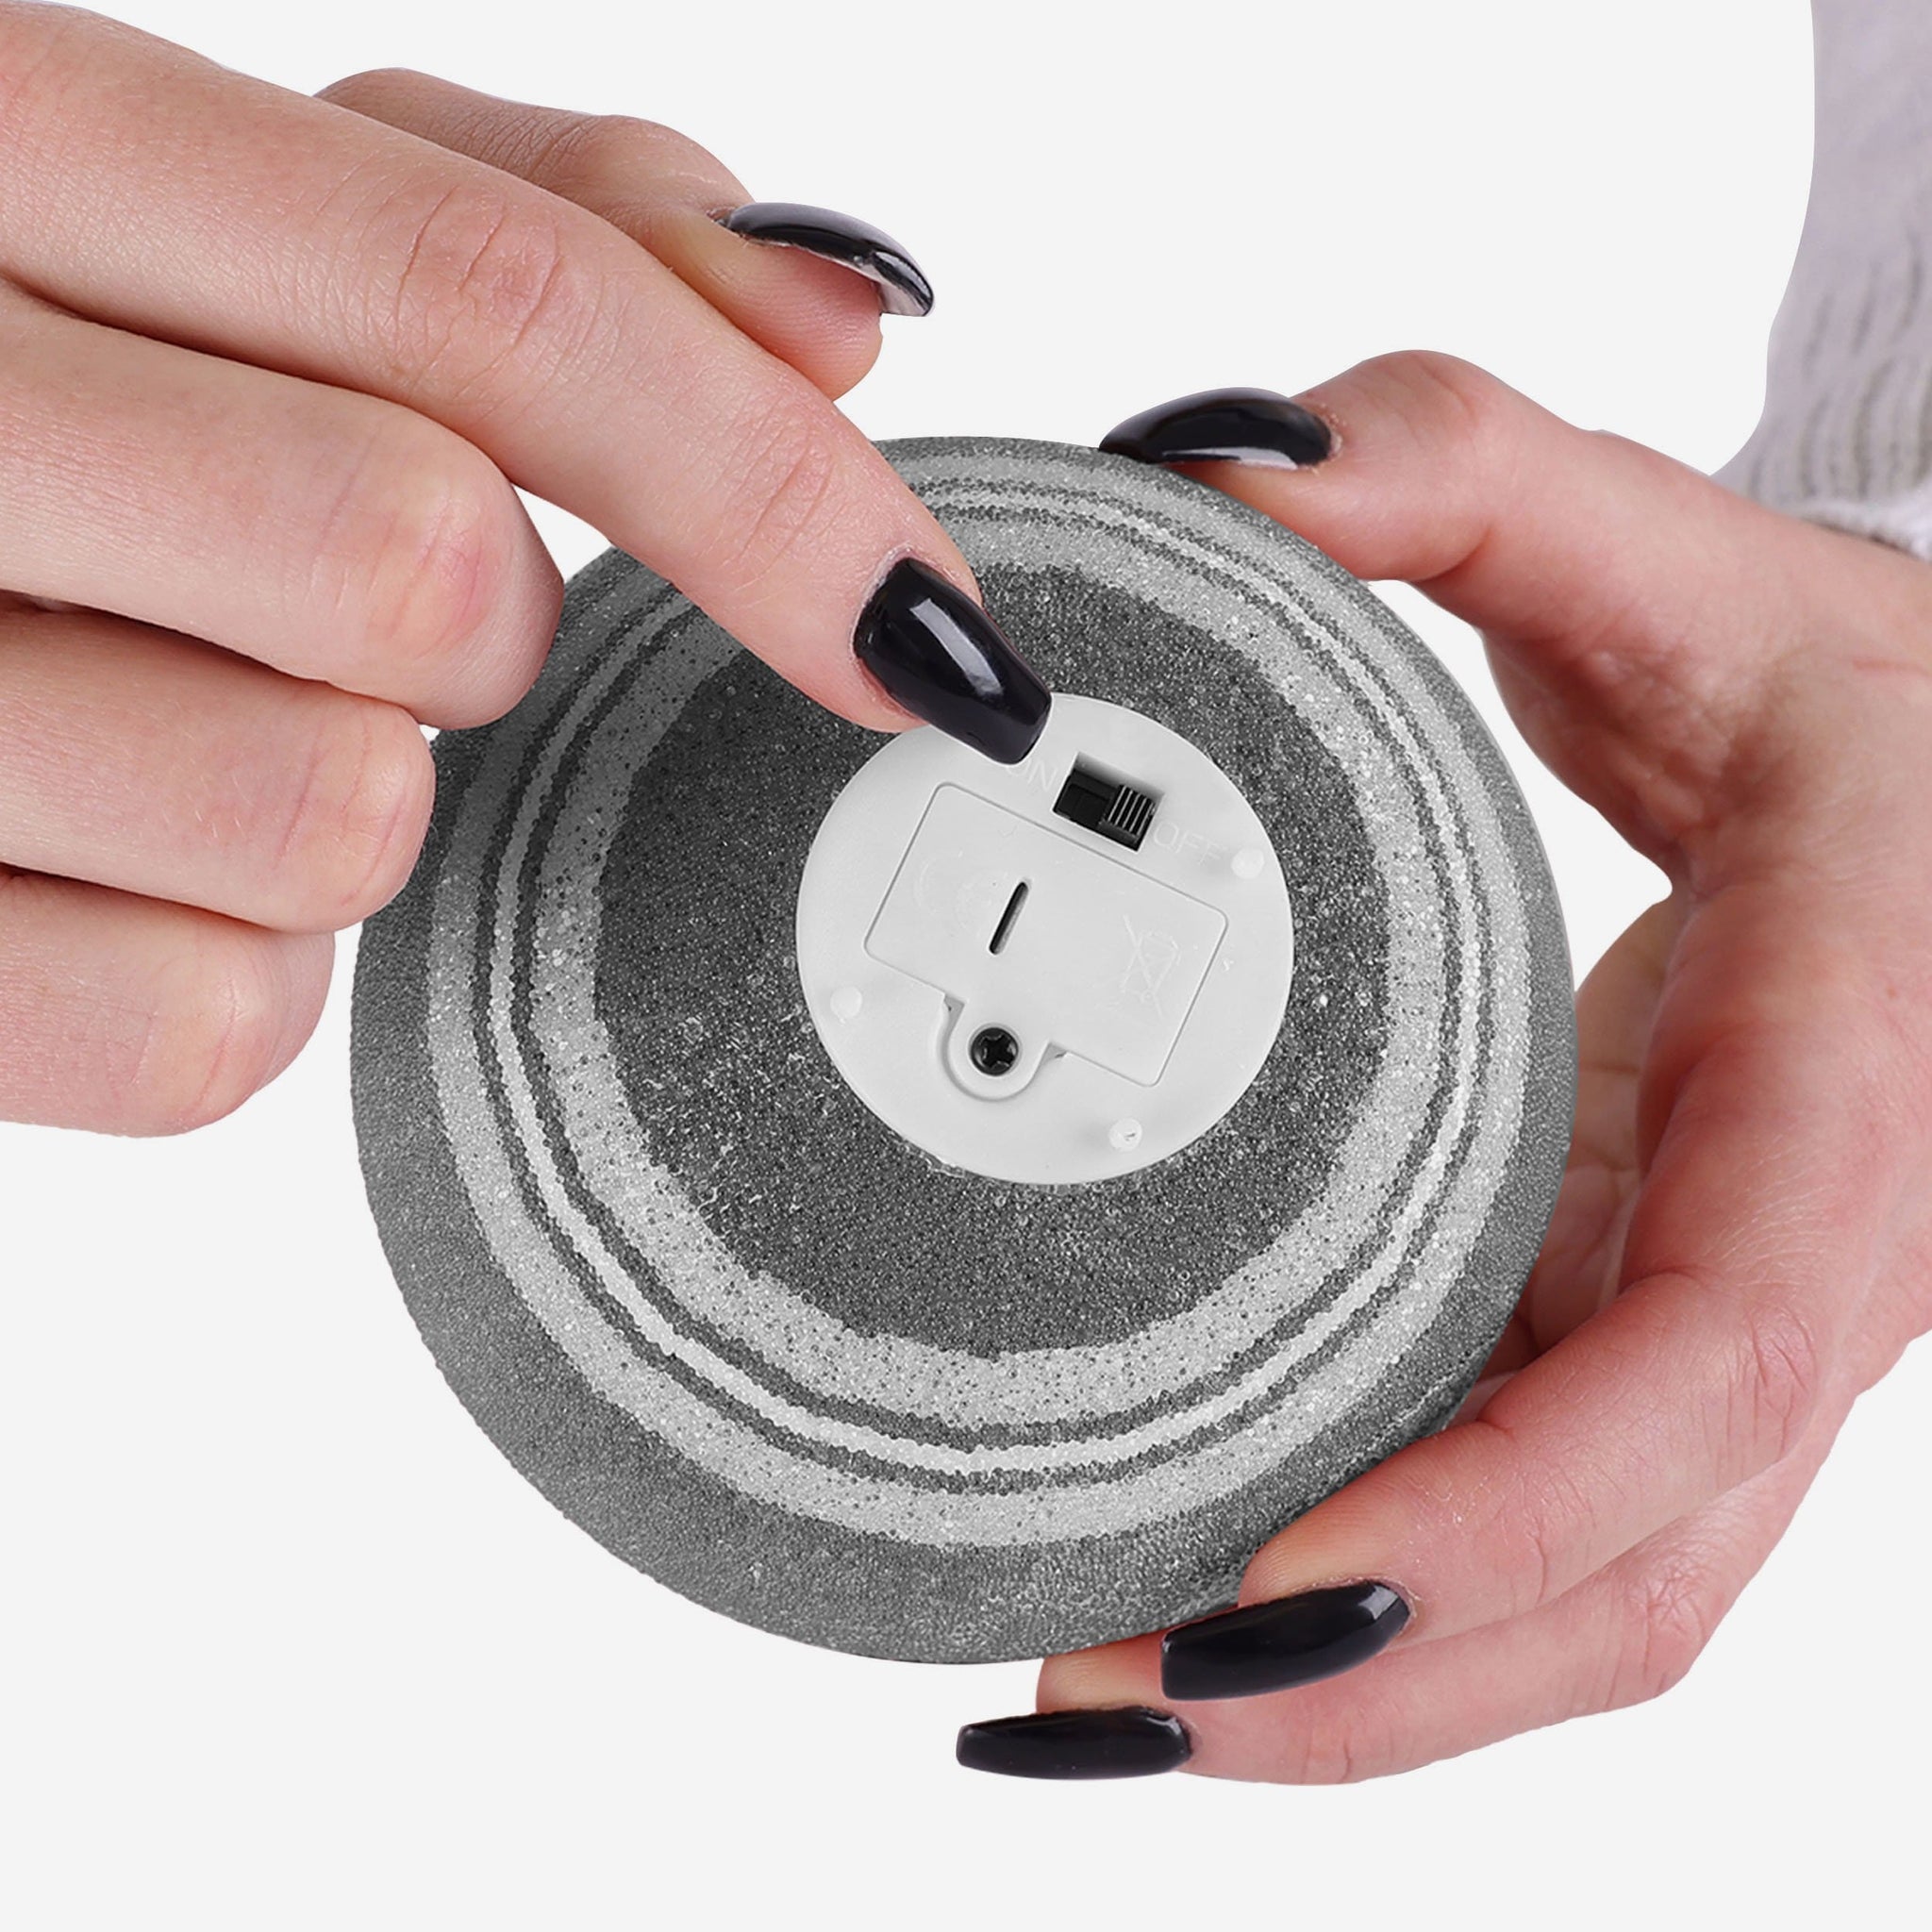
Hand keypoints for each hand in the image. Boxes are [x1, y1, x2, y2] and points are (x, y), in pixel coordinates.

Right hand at [0, 6, 1043, 1135]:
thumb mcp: (176, 192)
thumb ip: (516, 218)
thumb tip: (829, 319)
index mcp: (9, 136)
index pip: (505, 310)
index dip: (771, 488)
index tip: (917, 626)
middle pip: (428, 574)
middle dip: (462, 620)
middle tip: (325, 585)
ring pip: (334, 816)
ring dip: (328, 783)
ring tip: (167, 694)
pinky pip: (210, 1020)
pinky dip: (222, 962)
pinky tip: (113, 853)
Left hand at [956, 353, 1931, 1780]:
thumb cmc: (1855, 690)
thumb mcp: (1674, 548)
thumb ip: (1449, 465)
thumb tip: (1206, 464)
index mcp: (1847, 1096)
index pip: (1704, 1370)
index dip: (1497, 1516)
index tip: (1263, 1591)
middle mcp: (1802, 1267)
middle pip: (1625, 1584)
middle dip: (1375, 1681)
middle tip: (1096, 1701)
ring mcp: (1726, 1325)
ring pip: (1586, 1603)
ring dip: (1363, 1689)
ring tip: (1107, 1694)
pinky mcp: (1651, 1326)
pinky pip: (1537, 1523)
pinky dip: (1389, 1595)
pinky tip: (1212, 1585)